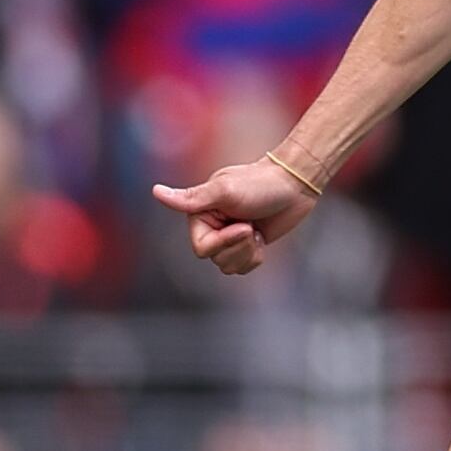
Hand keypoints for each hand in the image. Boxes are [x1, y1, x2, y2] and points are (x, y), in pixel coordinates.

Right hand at [151, 154, 320, 275]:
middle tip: (251, 227)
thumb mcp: (225, 191)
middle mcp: (210, 226)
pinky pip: (243, 267)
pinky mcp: (246, 244)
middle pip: (216, 259)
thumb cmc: (260, 184)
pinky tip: (261, 237)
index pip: (202, 248)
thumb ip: (192, 198)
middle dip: (238, 248)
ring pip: (228, 266)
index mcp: (200, 214)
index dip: (224, 242)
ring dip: (247, 253)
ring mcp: (229, 236)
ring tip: (256, 231)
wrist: (294, 184)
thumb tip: (156, 192)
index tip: (244, 226)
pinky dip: (255, 257)